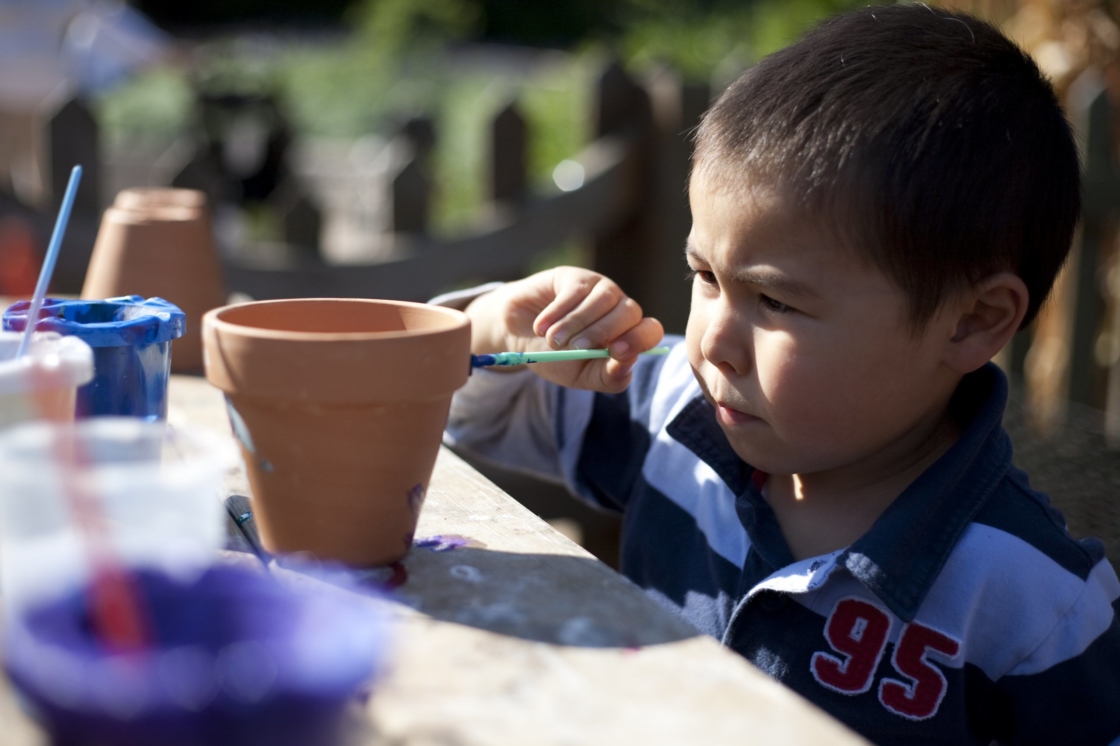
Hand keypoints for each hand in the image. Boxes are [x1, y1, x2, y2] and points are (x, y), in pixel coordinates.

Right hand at [465, 267, 663, 391]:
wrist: (518, 335)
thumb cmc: (556, 358)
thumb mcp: (581, 375)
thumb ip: (608, 377)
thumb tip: (629, 364)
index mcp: (627, 334)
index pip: (650, 331)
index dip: (639, 339)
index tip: (617, 351)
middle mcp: (619, 309)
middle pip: (630, 312)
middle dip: (602, 332)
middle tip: (575, 348)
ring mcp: (599, 289)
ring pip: (603, 300)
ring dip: (576, 324)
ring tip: (552, 341)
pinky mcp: (576, 277)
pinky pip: (576, 290)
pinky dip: (558, 312)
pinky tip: (542, 327)